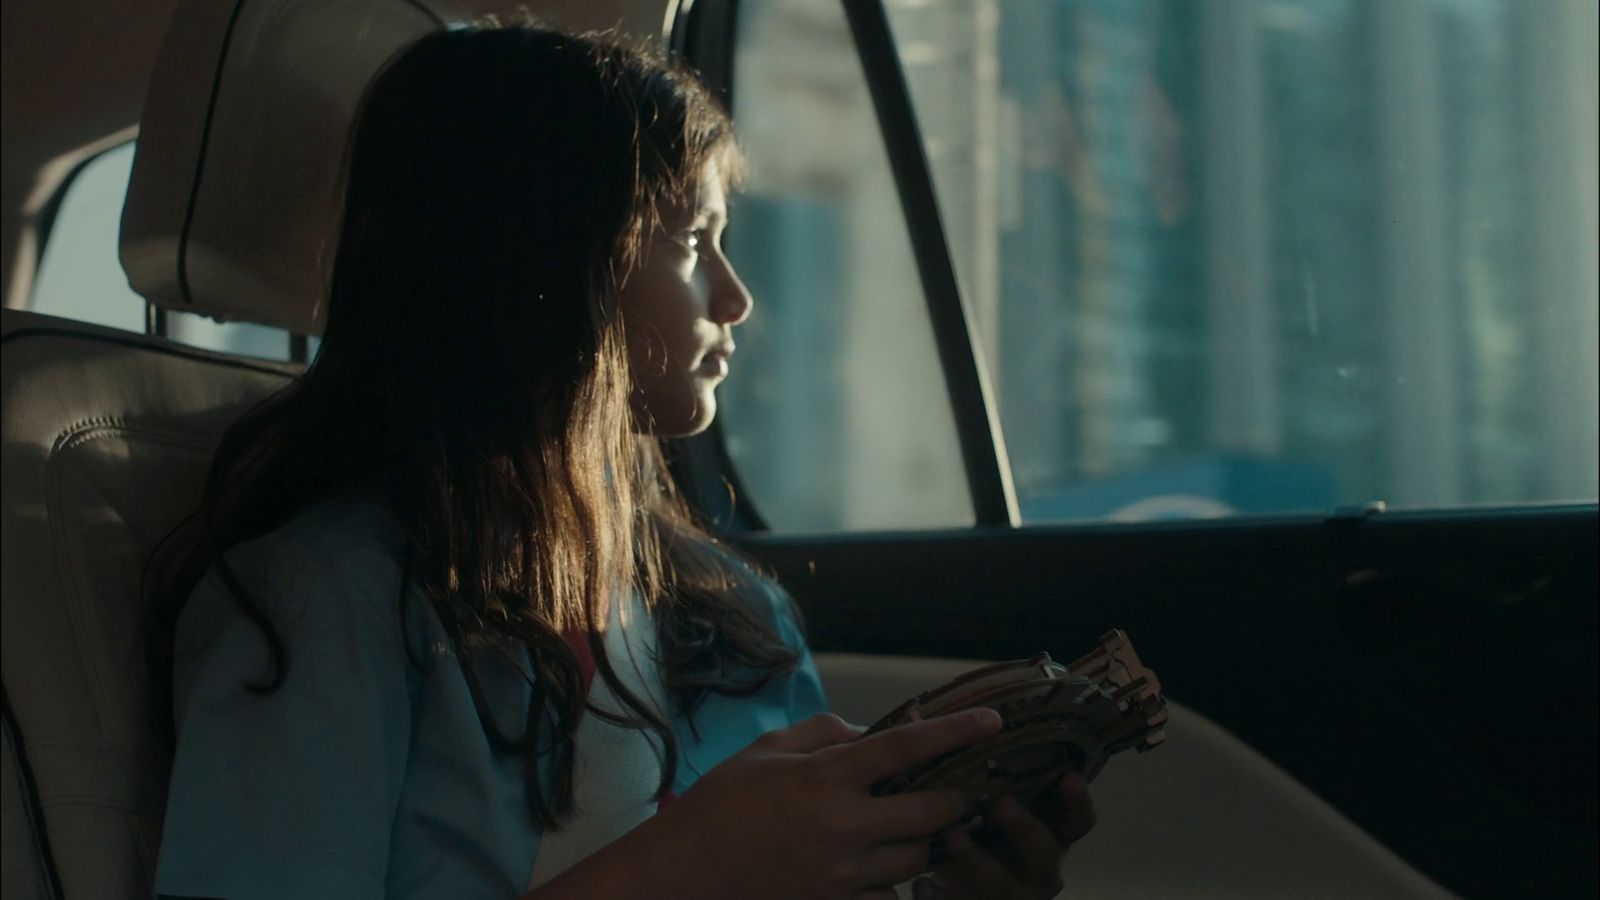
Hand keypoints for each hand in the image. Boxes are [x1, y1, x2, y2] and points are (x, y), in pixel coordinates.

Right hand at [653, 710, 1004, 899]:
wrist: (684, 874)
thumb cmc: (721, 804)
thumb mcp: (768, 750)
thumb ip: (824, 733)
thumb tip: (870, 733)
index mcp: (827, 778)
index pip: (907, 746)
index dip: (956, 730)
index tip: (993, 719)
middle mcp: (844, 827)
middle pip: (932, 812)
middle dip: (959, 797)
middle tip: (969, 786)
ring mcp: (843, 873)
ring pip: (919, 859)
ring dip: (932, 840)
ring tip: (933, 825)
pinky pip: (891, 896)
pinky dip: (899, 881)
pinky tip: (892, 866)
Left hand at [909, 772, 1095, 899]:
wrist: (962, 880)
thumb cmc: (982, 824)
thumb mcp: (995, 799)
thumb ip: (994, 770)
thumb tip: (971, 715)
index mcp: (1051, 834)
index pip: (1078, 820)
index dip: (1078, 801)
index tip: (1069, 776)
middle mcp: (1039, 868)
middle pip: (1044, 852)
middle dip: (1024, 828)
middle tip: (998, 803)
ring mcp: (1012, 893)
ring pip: (1003, 885)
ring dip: (978, 861)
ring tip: (952, 837)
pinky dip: (942, 897)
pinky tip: (924, 885)